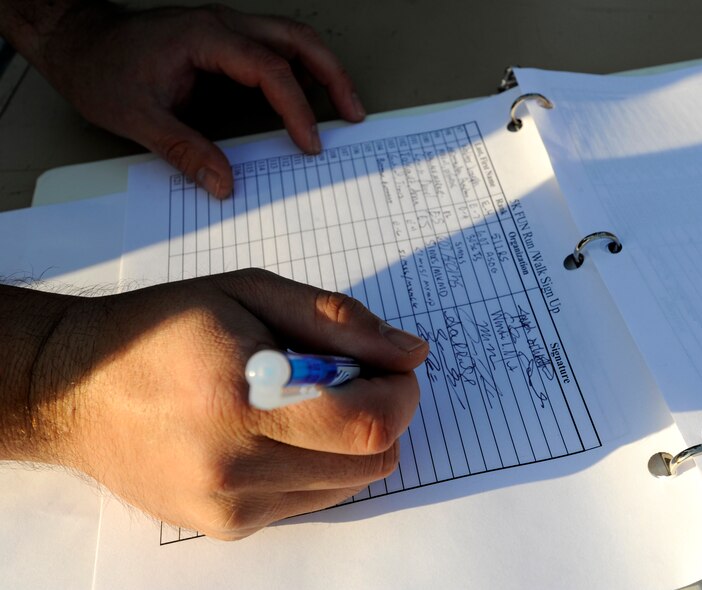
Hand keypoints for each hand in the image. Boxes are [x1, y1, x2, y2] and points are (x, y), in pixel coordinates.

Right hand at [16, 269, 427, 539]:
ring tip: (307, 403)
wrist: (74, 390)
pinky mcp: (225, 527)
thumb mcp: (250, 293)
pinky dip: (317, 465)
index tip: (393, 368)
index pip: (366, 424)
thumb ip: (339, 321)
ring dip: (350, 443)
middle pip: (370, 462)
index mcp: (242, 400)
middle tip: (353, 378)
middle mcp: (235, 467)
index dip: (400, 395)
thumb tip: (411, 352)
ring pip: (347, 485)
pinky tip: (279, 432)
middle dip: (383, 416)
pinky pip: (310, 500)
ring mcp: (229, 507)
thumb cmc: (162, 329)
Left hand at [29, 3, 365, 196]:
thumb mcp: (137, 118)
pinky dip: (302, 70)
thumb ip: (185, 152)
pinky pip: (276, 48)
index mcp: (204, 37)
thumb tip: (224, 185)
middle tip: (353, 114)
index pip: (269, 68)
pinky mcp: (226, 40)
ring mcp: (227, 29)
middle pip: (297, 39)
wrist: (80, 43)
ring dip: (323, 69)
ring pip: (293, 38)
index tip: (310, 143)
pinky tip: (309, 96)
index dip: (296, 108)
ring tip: (343, 107)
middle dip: (333, 76)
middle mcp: (223, 25)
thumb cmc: (102, 70)